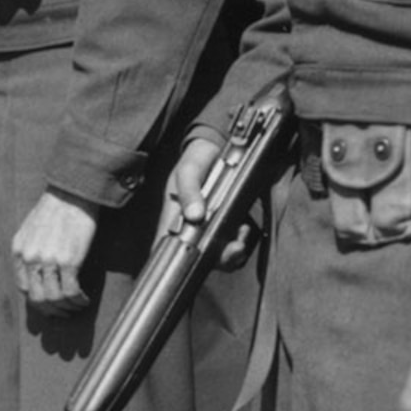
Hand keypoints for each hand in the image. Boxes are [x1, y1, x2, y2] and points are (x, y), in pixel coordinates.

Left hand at [10, 191, 99, 314]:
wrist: (72, 194)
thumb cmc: (55, 209)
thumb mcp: (30, 229)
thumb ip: (29, 250)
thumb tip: (37, 273)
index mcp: (18, 251)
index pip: (23, 288)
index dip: (37, 300)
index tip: (49, 304)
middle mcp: (30, 258)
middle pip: (37, 299)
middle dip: (52, 310)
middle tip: (64, 312)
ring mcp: (48, 261)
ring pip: (54, 299)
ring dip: (67, 308)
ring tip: (76, 307)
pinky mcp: (69, 262)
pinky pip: (71, 291)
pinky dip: (78, 300)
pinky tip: (85, 300)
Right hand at [160, 131, 260, 265]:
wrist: (217, 147)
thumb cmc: (196, 160)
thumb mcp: (188, 170)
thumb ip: (189, 191)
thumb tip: (194, 216)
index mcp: (173, 218)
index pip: (166, 247)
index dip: (175, 261)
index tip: (193, 262)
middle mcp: (190, 227)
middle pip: (199, 258)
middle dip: (219, 259)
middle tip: (234, 248)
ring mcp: (209, 228)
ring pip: (217, 255)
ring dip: (232, 253)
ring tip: (241, 234)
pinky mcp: (225, 225)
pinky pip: (232, 244)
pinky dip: (240, 242)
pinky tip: (244, 229)